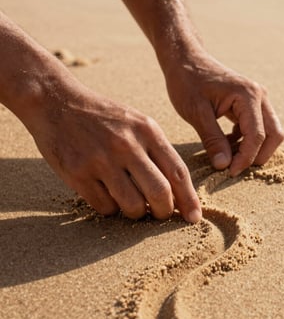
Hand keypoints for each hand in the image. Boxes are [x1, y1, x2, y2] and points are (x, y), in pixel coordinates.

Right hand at [25, 81, 200, 222]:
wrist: (55, 101)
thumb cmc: (102, 116)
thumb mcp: (135, 122)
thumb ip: (156, 151)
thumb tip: (176, 192)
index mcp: (146, 130)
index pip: (177, 172)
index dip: (189, 200)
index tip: (194, 218)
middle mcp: (126, 145)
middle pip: (160, 193)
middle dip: (164, 212)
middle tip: (159, 214)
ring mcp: (101, 160)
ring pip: (133, 206)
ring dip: (136, 213)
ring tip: (130, 204)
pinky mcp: (78, 173)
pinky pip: (105, 207)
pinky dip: (110, 208)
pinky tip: (105, 195)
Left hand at [165, 51, 283, 175]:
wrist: (185, 60)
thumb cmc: (187, 83)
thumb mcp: (196, 113)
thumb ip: (212, 140)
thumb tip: (224, 166)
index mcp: (248, 96)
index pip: (257, 136)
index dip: (246, 158)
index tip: (229, 172)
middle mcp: (259, 96)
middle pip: (274, 135)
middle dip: (257, 156)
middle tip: (234, 169)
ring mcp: (258, 99)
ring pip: (269, 132)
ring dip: (253, 149)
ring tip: (229, 159)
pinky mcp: (251, 104)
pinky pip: (258, 128)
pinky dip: (247, 141)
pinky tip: (226, 145)